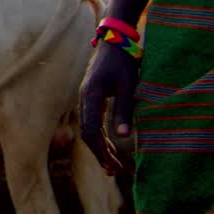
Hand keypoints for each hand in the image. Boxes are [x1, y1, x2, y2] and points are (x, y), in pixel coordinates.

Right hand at [79, 43, 138, 175]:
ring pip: (89, 129)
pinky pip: (93, 121)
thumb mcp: (128, 86)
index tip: (111, 165)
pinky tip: (111, 148)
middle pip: (88, 133)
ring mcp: (87, 98)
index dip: (100, 150)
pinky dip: (101, 136)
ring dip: (100, 147)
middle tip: (114, 171)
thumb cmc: (124, 62)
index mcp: (91, 96)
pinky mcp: (92, 97)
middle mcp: (85, 98)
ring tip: (113, 166)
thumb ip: (124, 110)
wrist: (115, 41)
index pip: (90, 130)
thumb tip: (123, 136)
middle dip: (100, 153)